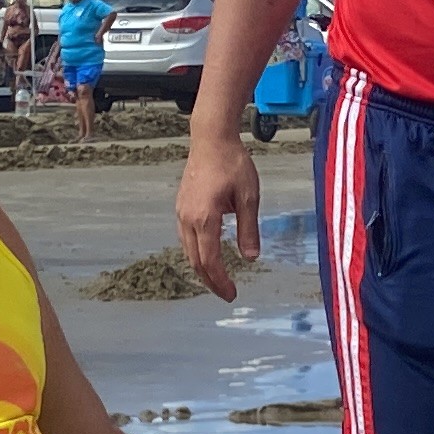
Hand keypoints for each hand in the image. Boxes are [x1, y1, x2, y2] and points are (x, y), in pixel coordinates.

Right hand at [172, 133, 261, 299]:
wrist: (211, 139)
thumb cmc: (232, 163)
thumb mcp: (248, 197)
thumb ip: (249, 229)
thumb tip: (251, 258)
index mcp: (205, 218)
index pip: (210, 261)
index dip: (221, 282)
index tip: (232, 294)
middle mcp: (188, 218)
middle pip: (196, 261)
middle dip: (211, 281)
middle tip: (227, 293)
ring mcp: (181, 212)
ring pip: (188, 251)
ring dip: (202, 268)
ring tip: (218, 278)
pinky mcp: (181, 206)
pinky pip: (186, 238)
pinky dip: (196, 252)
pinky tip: (208, 254)